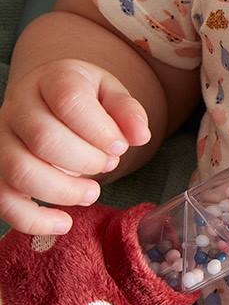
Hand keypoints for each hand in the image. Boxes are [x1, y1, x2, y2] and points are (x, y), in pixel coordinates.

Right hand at [0, 60, 150, 235]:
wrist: (47, 100)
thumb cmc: (83, 101)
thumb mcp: (110, 94)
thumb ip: (127, 111)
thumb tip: (140, 136)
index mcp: (51, 80)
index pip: (68, 100)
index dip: (99, 129)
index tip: (120, 146)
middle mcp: (19, 107)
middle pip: (43, 138)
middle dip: (86, 161)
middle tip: (108, 164)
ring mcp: (2, 140)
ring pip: (19, 171)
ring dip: (63, 191)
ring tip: (92, 192)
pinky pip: (3, 200)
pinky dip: (33, 220)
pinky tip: (63, 223)